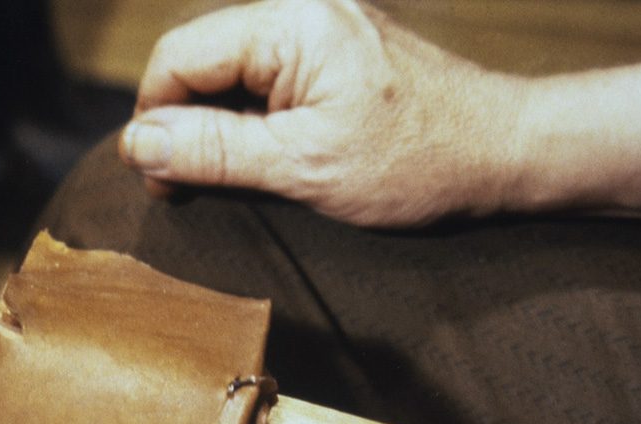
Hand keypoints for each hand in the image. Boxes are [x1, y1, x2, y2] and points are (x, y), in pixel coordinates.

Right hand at [120, 0, 640, 225]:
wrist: (504, 153)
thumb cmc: (418, 162)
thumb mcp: (303, 167)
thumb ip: (213, 151)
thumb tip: (137, 145)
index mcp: (291, 23)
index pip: (178, 57)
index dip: (154, 120)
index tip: (161, 181)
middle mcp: (300, 9)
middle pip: (198, 61)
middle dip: (181, 125)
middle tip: (187, 188)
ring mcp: (318, 27)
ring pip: (227, 73)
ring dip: (214, 127)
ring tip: (232, 178)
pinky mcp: (332, 50)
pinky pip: (263, 78)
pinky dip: (249, 121)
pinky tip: (263, 158)